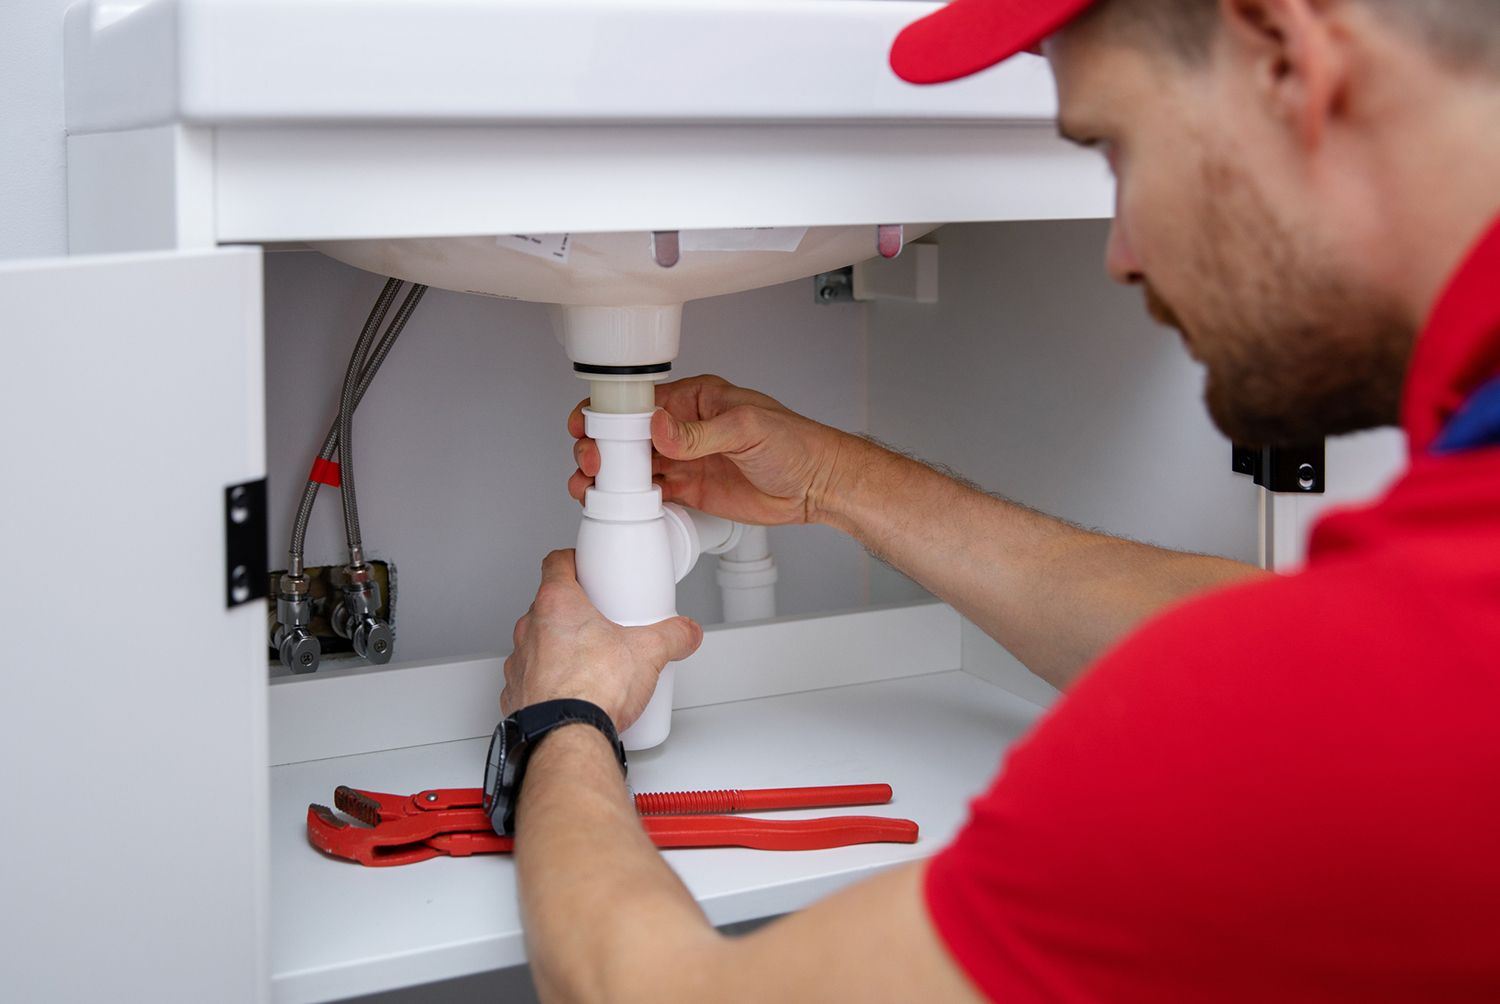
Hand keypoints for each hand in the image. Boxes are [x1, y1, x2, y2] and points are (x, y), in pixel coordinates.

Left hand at [502, 550, 703, 729]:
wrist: (566, 738)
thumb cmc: (592, 691)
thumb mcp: (648, 653)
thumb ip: (673, 636)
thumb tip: (685, 632)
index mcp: (557, 604)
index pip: (556, 563)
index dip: (573, 561)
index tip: (587, 567)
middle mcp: (530, 629)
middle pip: (550, 605)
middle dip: (575, 612)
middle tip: (602, 623)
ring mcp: (519, 662)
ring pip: (538, 642)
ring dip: (558, 647)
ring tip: (590, 662)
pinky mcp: (515, 693)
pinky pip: (531, 678)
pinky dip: (549, 681)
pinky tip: (572, 692)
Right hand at [568, 374, 850, 524]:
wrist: (816, 485)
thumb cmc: (795, 444)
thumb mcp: (747, 427)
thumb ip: (700, 431)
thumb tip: (659, 426)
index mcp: (695, 399)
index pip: (639, 401)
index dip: (607, 412)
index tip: (586, 425)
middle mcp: (683, 429)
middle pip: (626, 435)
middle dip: (600, 446)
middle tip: (592, 462)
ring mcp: (684, 461)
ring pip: (631, 466)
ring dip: (606, 475)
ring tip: (589, 486)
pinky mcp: (689, 491)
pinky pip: (649, 494)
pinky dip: (627, 499)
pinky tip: (614, 504)